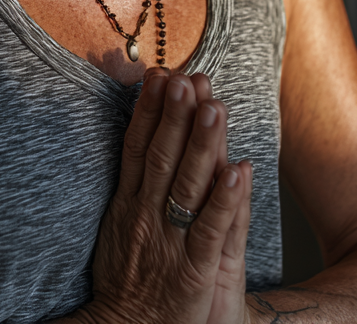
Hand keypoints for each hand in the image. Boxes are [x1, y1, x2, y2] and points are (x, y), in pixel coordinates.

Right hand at [74, 70, 251, 323]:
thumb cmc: (127, 281)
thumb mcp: (118, 227)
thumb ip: (134, 185)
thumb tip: (143, 137)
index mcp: (127, 205)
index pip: (137, 147)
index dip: (148, 110)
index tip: (159, 75)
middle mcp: (146, 218)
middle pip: (162, 157)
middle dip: (173, 115)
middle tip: (185, 78)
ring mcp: (169, 244)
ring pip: (188, 186)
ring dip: (201, 145)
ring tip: (214, 108)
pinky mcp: (194, 273)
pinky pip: (211, 231)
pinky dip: (225, 200)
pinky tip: (239, 170)